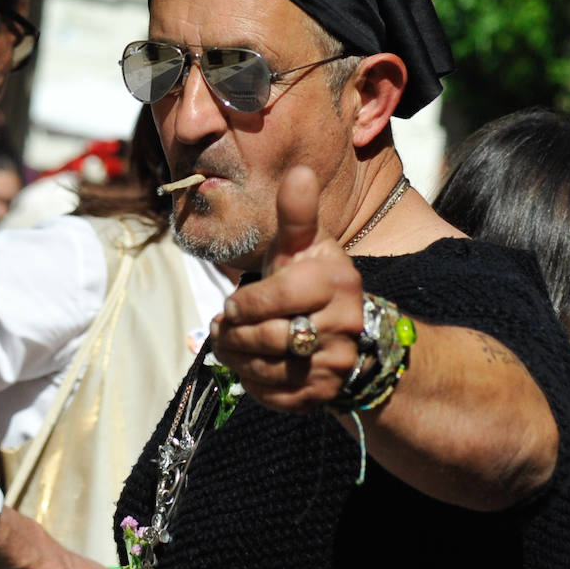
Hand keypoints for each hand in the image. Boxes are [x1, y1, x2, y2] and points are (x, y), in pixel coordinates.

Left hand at [210, 166, 362, 411]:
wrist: (349, 332)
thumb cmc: (311, 280)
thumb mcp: (304, 245)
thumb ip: (296, 214)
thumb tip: (299, 171)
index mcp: (337, 281)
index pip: (279, 296)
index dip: (246, 303)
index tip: (231, 304)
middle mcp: (345, 324)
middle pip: (271, 337)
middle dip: (235, 334)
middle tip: (221, 327)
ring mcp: (337, 363)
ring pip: (270, 370)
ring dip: (237, 359)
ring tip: (228, 345)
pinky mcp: (325, 394)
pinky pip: (276, 397)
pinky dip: (253, 384)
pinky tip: (249, 367)